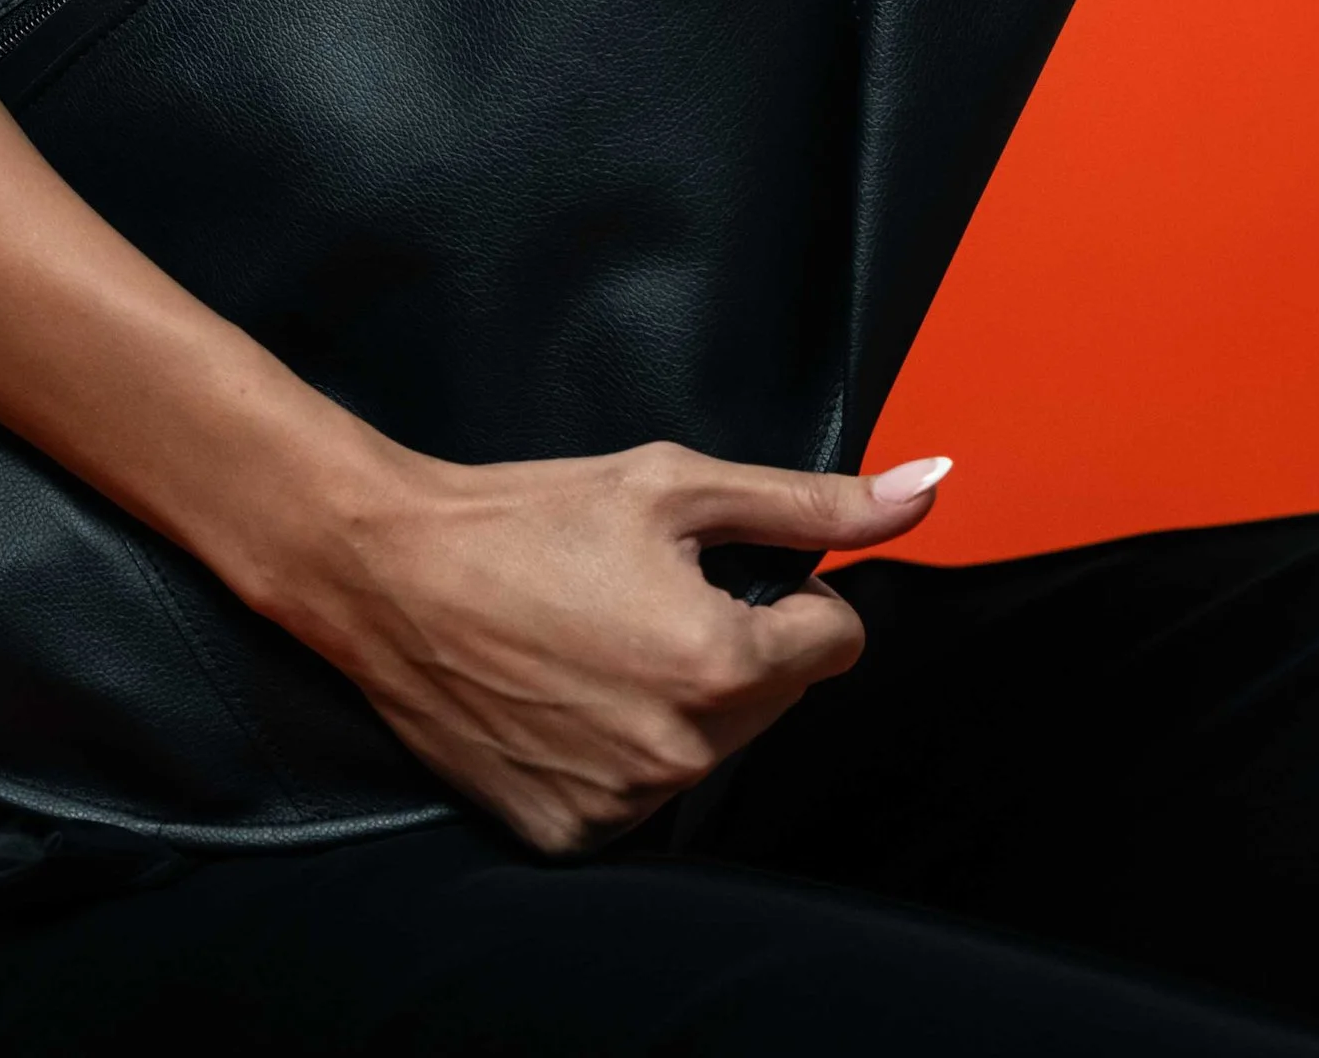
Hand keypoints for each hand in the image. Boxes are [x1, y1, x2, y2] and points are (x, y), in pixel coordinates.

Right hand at [252, 433, 952, 853]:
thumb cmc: (531, 516)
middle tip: (645, 593)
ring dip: (680, 698)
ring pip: (710, 747)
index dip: (791, 591)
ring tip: (599, 636)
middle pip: (773, 697)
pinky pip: (641, 793)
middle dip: (735, 644)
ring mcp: (624, 804)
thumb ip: (813, 503)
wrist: (392, 574)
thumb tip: (926, 490)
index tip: (723, 567)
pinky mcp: (570, 834)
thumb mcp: (677, 484)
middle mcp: (682, 751)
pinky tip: (569, 691)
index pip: (834, 641)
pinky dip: (621, 747)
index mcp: (721, 662)